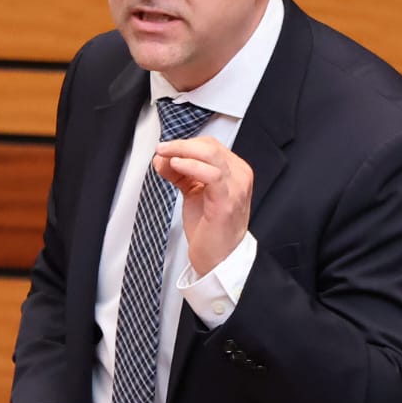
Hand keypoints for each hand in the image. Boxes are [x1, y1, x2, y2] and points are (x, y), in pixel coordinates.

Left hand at [153, 136, 252, 275]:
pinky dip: (191, 166)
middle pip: (210, 146)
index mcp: (235, 171)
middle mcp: (239, 176)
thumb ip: (181, 173)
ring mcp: (236, 187)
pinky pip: (211, 174)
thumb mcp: (194, 192)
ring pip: (211, 154)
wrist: (219, 258)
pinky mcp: (227, 200)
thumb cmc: (210, 228)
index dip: (185, 144)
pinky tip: (175, 166)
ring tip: (164, 156)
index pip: (210, 145)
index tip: (165, 150)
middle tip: (161, 149)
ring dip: (182, 151)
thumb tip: (162, 158)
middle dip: (180, 145)